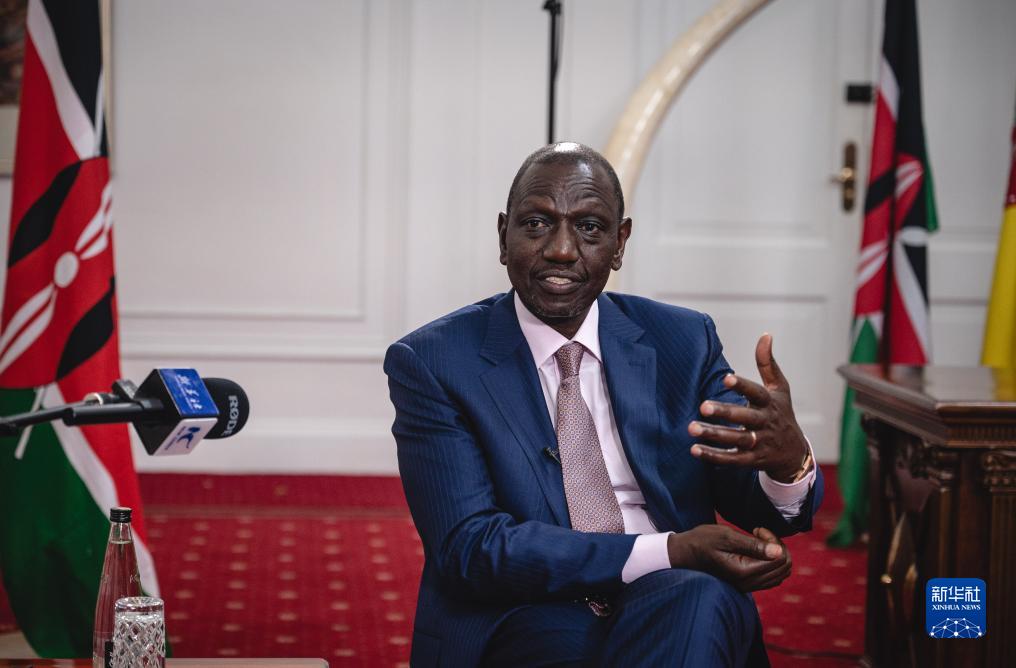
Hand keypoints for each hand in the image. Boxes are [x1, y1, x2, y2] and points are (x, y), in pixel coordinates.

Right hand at [667, 525, 791, 591]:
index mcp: (744, 572)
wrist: (685, 553)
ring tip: (758, 541)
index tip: (756, 530)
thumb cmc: (702, 541)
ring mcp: (748, 586)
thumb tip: (778, 552)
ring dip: (776, 555)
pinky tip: (757, 551)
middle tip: (759, 534)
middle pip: (784, 568)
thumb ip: (753, 545)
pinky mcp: (746, 584)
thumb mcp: (726, 537)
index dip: (774, 540)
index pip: (779, 559)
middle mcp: (748, 584)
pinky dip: (771, 563)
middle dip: (778, 547)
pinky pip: (771, 577)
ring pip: (780, 574)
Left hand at [688, 333, 809, 482]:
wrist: (794, 453)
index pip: (756, 393)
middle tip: (703, 406)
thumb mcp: (780, 389)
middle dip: (725, 412)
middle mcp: (765, 423)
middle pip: (745, 418)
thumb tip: (765, 334)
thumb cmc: (781, 413)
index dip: (742, 386)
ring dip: (714, 435)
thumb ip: (768, 364)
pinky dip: (714, 456)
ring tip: (691, 427)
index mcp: (770, 403)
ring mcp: (760, 444)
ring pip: (737, 440)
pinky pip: (733, 460)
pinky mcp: (753, 461)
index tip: (726, 377)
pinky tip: (695, 449)